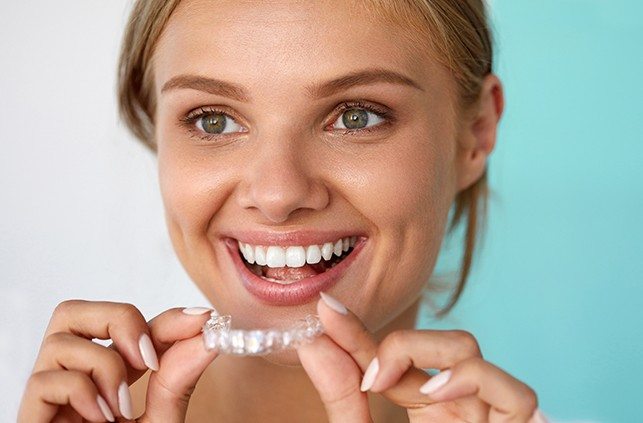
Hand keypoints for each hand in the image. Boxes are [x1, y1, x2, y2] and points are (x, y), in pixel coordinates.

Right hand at [18, 300, 216, 421]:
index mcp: (108, 380)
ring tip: (122, 409)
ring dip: (105, 366)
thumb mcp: (161, 422)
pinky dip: (82, 393)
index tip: (202, 320)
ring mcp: (49, 400)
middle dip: (117, 319)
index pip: (127, 327)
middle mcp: (75, 382)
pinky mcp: (30, 421)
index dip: (164, 317)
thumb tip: (208, 335)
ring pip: (60, 339)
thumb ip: (178, 380)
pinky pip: (44, 381)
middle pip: (73, 313)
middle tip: (148, 358)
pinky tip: (101, 421)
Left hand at [297, 293, 546, 422]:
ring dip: (429, 354)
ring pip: (470, 351)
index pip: (391, 357)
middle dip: (396, 342)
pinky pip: (516, 394)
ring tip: (393, 385)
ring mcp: (485, 418)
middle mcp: (457, 407)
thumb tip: (312, 343)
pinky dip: (474, 381)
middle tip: (365, 375)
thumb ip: (342, 399)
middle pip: (434, 342)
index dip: (358, 333)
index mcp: (425, 407)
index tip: (325, 312)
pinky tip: (435, 394)